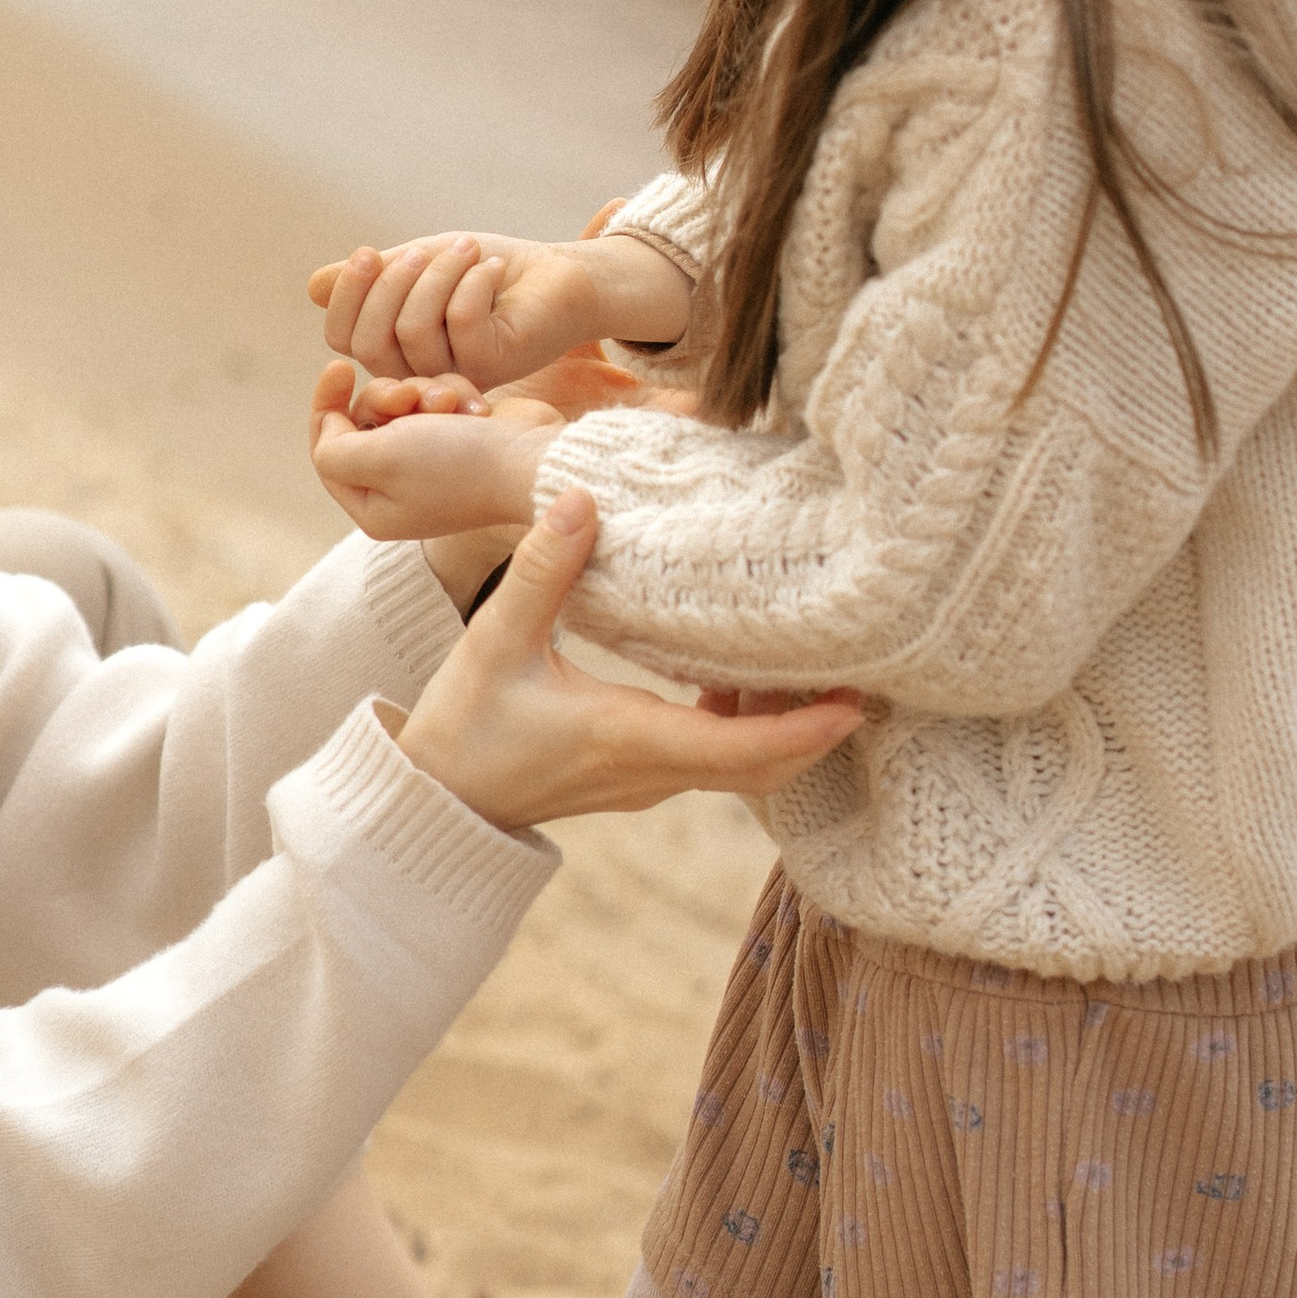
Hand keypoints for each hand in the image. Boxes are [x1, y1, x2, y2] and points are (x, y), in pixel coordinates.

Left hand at [308, 359, 553, 541]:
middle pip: (365, 421)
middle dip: (387, 397)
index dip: (327, 405)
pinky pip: (437, 400)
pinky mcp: (462, 438)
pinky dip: (453, 395)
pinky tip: (475, 406)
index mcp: (373, 507)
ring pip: (402, 404)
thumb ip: (333, 448)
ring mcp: (432, 463)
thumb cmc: (458, 465)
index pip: (326, 449)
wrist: (535, 460)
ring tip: (450, 403)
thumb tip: (331, 427)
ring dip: (425, 393)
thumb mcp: (377, 459)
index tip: (339, 366)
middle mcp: (399, 489)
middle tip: (410, 396)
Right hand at [311, 232, 604, 388]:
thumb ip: (373, 278)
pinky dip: (473, 282)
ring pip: (414, 330)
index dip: (346, 297)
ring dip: (438, 274)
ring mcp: (455, 375)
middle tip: (425, 248)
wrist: (554, 276)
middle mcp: (419, 373)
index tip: (367, 253)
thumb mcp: (418, 266)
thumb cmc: (483, 271)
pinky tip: (494, 269)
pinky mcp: (493, 367)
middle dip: (390, 284)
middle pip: (369, 342)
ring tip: (468, 249)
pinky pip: (462, 322)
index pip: (342, 339)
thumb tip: (313, 287)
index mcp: (395, 351)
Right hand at [392, 492, 863, 829]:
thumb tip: (584, 500)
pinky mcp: (636, 775)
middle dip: (815, 729)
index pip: (741, 752)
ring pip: (742, 768)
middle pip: (762, 768)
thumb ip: (544, 570)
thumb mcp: (496, 640)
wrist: (437, 797)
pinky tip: (739, 678)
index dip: (805, 732)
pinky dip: (745, 729)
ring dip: (782, 727)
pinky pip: (713, 761)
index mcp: (628, 739)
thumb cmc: (465, 724)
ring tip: (811, 664)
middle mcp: (652, 772)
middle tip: (859, 675)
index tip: (854, 704)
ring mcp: (647, 780)